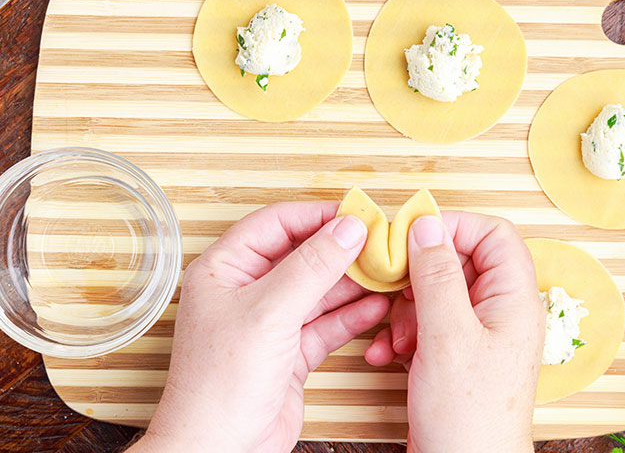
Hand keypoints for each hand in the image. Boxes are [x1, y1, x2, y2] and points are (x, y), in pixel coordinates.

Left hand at [130, 202, 388, 452]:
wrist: (219, 450)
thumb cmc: (218, 386)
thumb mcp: (269, 313)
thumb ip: (311, 267)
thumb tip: (347, 229)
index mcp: (225, 270)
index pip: (275, 224)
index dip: (317, 215)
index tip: (356, 213)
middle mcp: (246, 292)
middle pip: (302, 256)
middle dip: (341, 250)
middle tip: (380, 243)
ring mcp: (270, 323)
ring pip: (318, 290)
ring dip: (353, 283)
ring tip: (386, 273)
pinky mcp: (290, 353)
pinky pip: (326, 324)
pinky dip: (352, 316)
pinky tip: (377, 308)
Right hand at [365, 213, 543, 452]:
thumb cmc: (469, 415)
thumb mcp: (447, 336)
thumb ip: (437, 276)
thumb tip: (427, 226)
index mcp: (514, 299)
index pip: (493, 235)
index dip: (454, 228)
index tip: (413, 235)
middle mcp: (501, 313)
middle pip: (461, 263)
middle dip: (421, 277)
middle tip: (395, 289)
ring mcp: (480, 336)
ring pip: (439, 295)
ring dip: (408, 309)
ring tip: (395, 337)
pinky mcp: (458, 357)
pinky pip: (430, 326)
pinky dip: (404, 334)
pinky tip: (386, 354)